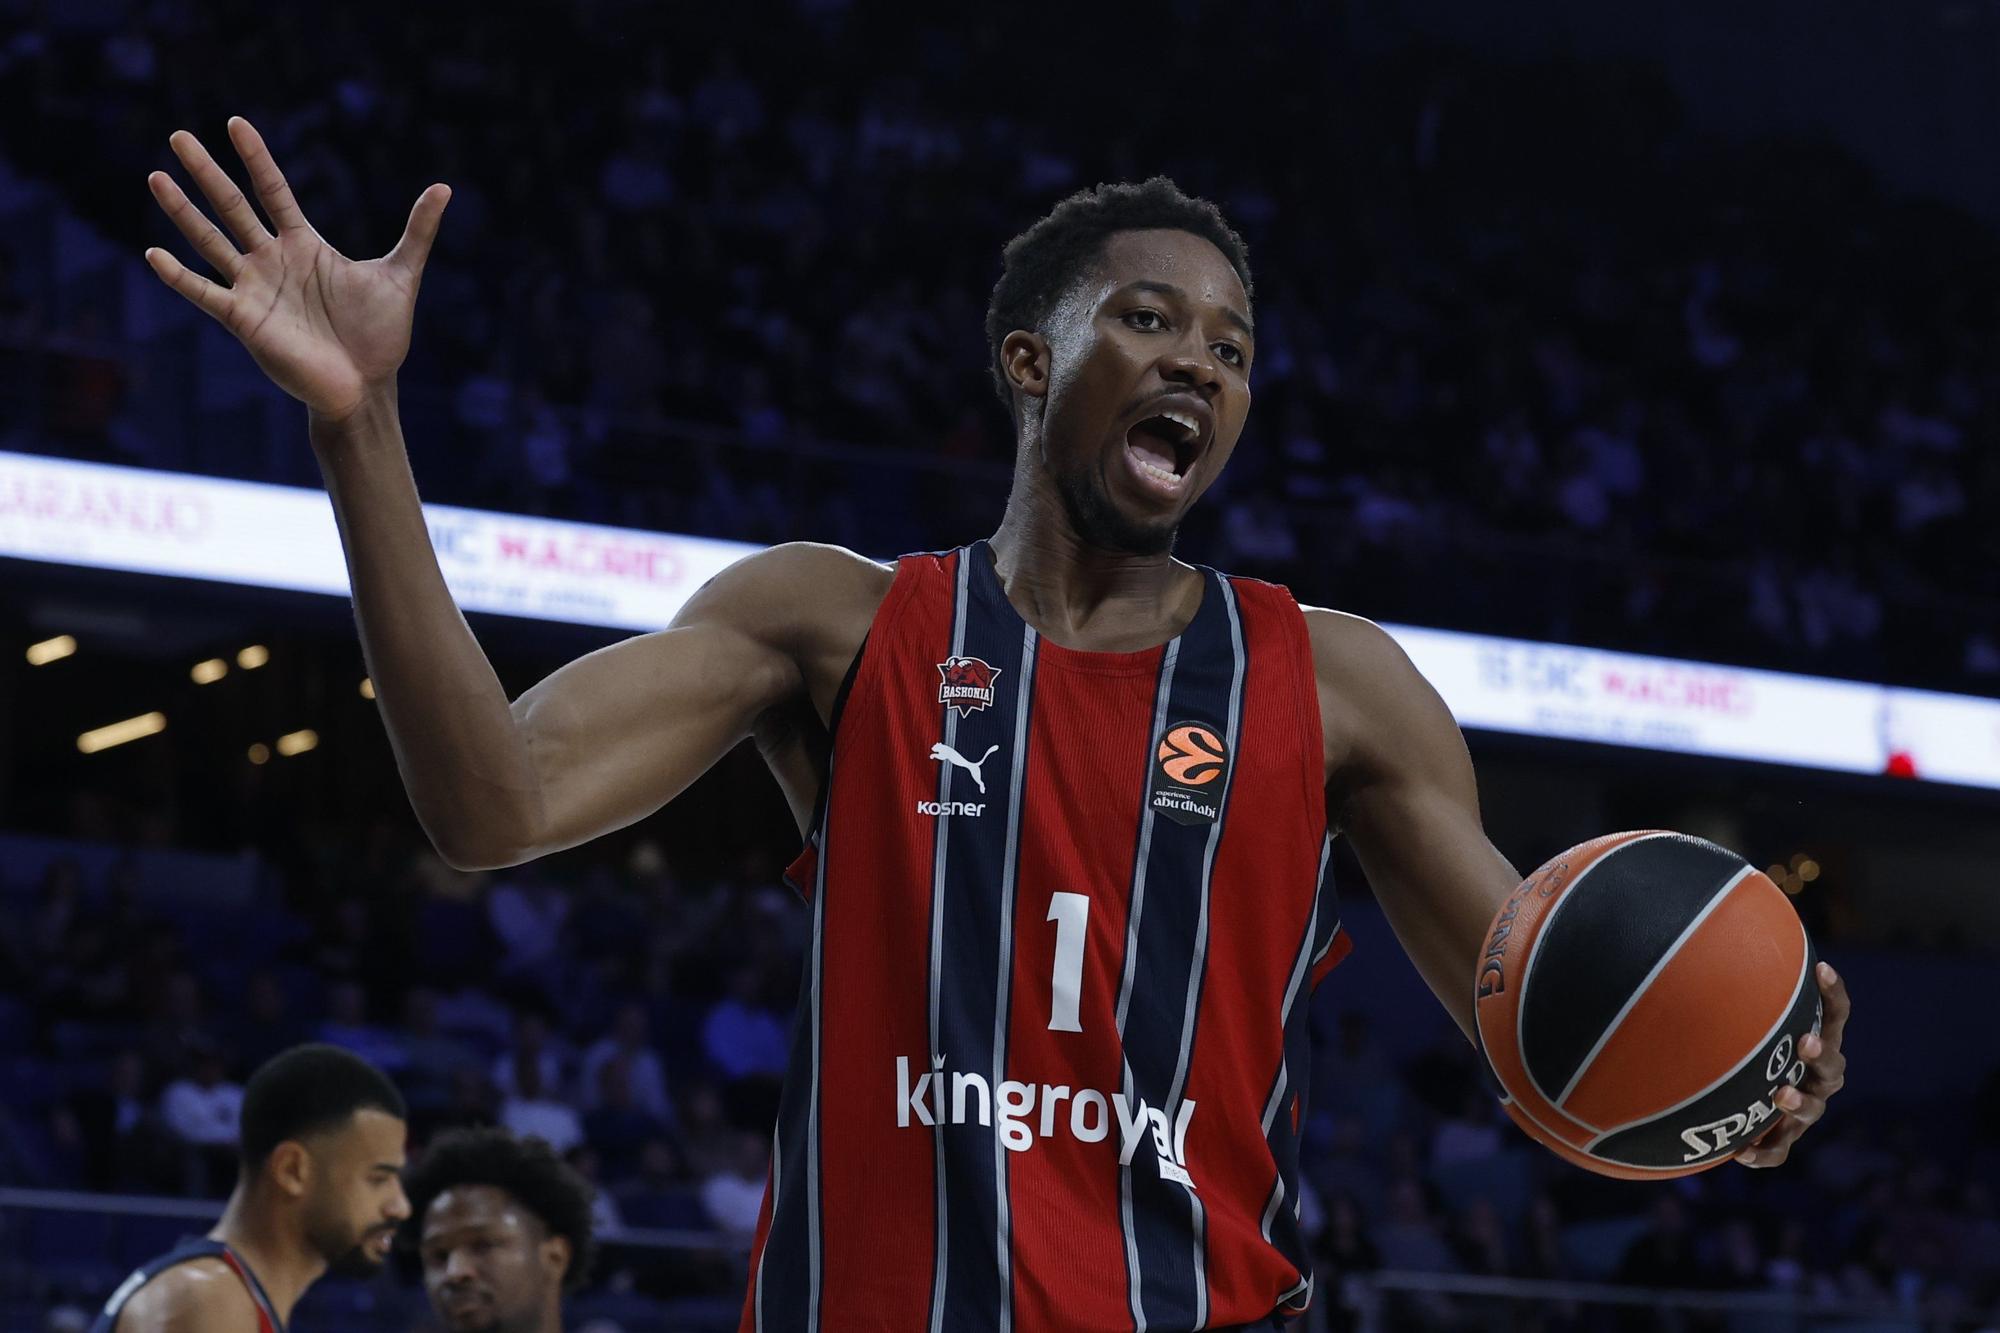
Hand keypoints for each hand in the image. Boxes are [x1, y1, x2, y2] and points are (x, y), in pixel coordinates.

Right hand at [144, 116, 449, 422]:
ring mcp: (255, 288)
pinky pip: (205, 294)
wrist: (367, 387)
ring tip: (155, 177)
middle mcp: (273, 261)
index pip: (274, 191)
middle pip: (233, 206)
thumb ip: (418, 231)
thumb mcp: (401, 275)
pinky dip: (180, 276)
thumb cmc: (381, 336)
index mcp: (305, 245)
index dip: (256, 158)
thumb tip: (444, 188)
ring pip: (211, 240)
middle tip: (178, 136)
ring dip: (183, 211)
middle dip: (207, 172)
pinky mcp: (245, 321)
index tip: (236, 123)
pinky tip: (155, 254)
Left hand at [1737, 961, 1848, 1166]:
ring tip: (1779, 1096)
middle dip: (1818, 1052)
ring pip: (1811, 1108)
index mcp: (1817, 1038)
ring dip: (1798, 1102)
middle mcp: (1818, 1073)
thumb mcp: (1752, 1014)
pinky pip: (1780, 1149)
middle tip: (1802, 1041)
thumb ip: (1742, 982)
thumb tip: (1711, 933)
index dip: (1832, 992)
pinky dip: (1764, 1153)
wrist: (1749, 1092)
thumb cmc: (1753, 1040)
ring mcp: (1805, 1105)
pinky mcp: (1784, 1134)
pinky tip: (1740, 1155)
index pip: (1834, 1013)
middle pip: (1830, 1064)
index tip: (1819, 968)